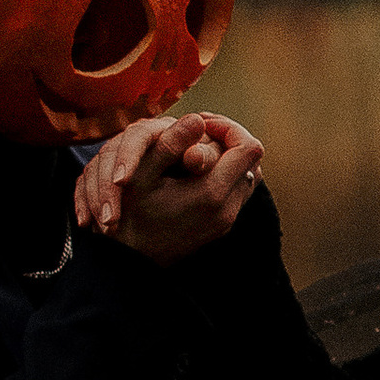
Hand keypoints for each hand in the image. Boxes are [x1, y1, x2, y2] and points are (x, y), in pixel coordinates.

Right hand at [75, 110, 263, 260]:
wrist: (128, 261)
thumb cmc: (128, 215)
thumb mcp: (141, 175)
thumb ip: (170, 145)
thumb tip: (196, 118)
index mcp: (211, 193)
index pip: (249, 147)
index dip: (229, 127)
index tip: (201, 124)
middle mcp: (226, 209)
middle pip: (252, 161)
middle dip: (229, 140)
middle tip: (198, 132)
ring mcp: (226, 221)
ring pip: (246, 176)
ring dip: (227, 157)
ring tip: (195, 149)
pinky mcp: (220, 227)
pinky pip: (236, 192)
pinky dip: (223, 175)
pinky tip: (194, 171)